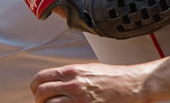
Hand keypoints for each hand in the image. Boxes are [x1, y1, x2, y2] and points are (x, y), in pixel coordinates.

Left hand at [31, 62, 156, 102]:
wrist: (134, 85)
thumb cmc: (117, 78)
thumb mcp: (91, 69)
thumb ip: (72, 75)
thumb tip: (57, 82)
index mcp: (74, 71)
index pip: (41, 78)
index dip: (35, 86)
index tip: (37, 91)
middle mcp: (73, 84)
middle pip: (41, 93)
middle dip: (40, 100)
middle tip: (46, 102)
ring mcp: (78, 99)